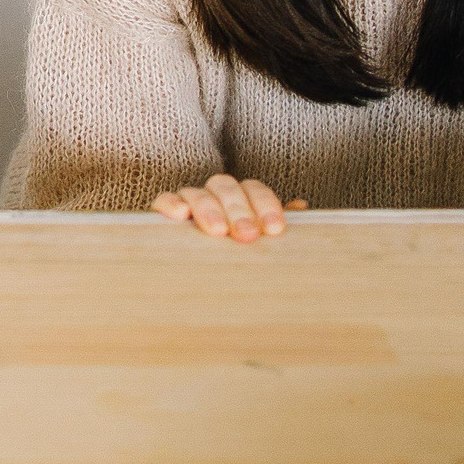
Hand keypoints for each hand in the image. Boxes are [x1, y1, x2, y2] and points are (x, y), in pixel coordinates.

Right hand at [152, 175, 304, 241]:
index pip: (254, 189)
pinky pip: (164, 200)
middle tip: (247, 235)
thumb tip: (300, 206)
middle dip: (239, 210)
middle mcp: (215, 196)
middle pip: (226, 186)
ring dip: (209, 208)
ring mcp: (188, 202)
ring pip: (198, 192)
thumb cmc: (234, 256)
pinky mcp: (163, 214)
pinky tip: (180, 215)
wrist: (193, 277)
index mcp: (241, 199)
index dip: (266, 205)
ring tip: (218, 232)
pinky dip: (171, 203)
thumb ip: (272, 224)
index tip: (275, 229)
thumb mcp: (258, 242)